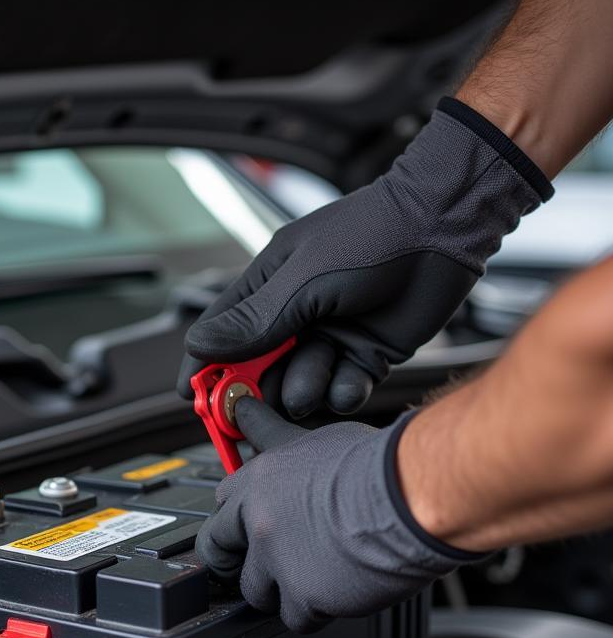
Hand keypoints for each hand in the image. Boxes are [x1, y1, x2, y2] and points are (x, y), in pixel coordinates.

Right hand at [178, 99, 551, 416]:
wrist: (445, 226)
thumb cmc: (371, 236)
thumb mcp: (302, 281)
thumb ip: (253, 321)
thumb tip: (198, 345)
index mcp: (268, 289)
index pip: (221, 335)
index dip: (204, 368)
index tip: (192, 397)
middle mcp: (295, 317)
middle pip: (258, 370)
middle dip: (256, 391)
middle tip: (255, 411)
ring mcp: (330, 337)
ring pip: (300, 385)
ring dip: (305, 389)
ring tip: (319, 379)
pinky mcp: (366, 355)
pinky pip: (342, 389)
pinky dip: (343, 392)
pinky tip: (350, 382)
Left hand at [196, 398, 478, 631]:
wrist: (413, 497)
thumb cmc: (378, 466)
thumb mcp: (315, 438)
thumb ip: (273, 436)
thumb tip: (247, 413)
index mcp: (258, 481)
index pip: (219, 507)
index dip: (232, 523)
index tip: (242, 532)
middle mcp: (259, 521)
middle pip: (219, 554)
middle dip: (237, 563)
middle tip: (263, 567)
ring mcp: (277, 561)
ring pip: (256, 592)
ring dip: (282, 591)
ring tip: (315, 577)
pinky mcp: (304, 596)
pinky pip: (296, 619)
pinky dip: (317, 612)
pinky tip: (338, 592)